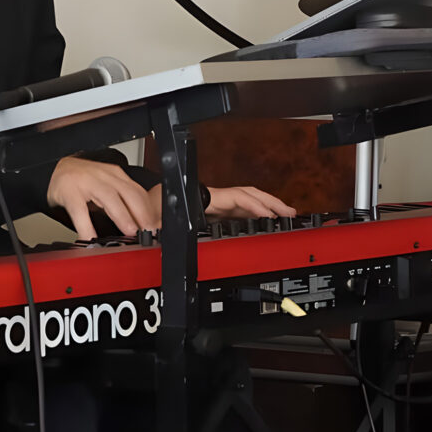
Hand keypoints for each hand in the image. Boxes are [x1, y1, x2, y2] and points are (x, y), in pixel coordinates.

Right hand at [46, 155, 157, 241]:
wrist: (53, 169)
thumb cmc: (82, 181)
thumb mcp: (105, 186)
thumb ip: (121, 201)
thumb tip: (138, 223)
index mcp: (115, 175)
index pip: (137, 192)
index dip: (149, 210)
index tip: (155, 226)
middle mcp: (104, 176)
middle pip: (128, 193)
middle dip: (141, 213)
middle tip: (148, 231)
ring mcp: (86, 183)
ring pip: (109, 198)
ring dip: (122, 216)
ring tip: (130, 232)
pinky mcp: (69, 192)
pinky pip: (80, 211)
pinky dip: (86, 226)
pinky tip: (90, 238)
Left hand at [132, 182, 298, 230]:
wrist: (141, 209)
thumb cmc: (148, 210)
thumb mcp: (156, 220)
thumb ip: (162, 228)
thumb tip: (164, 236)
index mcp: (201, 197)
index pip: (236, 198)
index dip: (256, 205)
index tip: (271, 214)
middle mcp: (210, 198)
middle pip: (247, 196)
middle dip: (271, 203)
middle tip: (290, 214)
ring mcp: (213, 204)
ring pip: (246, 201)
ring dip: (266, 207)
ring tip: (284, 216)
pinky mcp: (212, 212)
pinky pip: (239, 210)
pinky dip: (255, 213)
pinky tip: (264, 221)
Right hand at [205, 184, 295, 220]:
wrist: (201, 205)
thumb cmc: (218, 210)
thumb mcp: (239, 219)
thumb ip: (251, 220)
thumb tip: (266, 226)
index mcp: (251, 199)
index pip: (270, 203)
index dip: (282, 209)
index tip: (293, 217)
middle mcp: (248, 194)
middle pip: (270, 199)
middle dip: (283, 207)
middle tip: (294, 215)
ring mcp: (241, 194)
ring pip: (262, 198)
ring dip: (274, 206)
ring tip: (285, 214)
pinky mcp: (233, 196)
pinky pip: (248, 202)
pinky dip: (258, 208)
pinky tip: (266, 214)